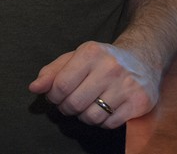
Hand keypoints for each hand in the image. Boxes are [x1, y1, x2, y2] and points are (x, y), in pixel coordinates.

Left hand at [27, 41, 158, 128]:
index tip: (55, 95)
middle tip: (70, 103)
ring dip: (84, 117)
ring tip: (87, 106)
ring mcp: (126, 86)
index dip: (53, 95)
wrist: (142, 59)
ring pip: (92, 117)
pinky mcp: (139, 102)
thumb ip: (52, 71)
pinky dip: (102, 122)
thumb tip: (34, 88)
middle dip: (66, 108)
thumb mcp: (76, 57)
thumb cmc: (102, 60)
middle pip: (75, 103)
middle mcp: (110, 68)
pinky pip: (110, 124)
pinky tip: (104, 110)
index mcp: (90, 53)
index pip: (61, 85)